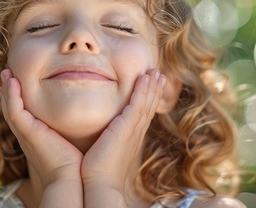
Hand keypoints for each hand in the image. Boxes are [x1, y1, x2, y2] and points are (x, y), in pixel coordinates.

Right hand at [0, 69, 82, 187]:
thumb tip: (86, 117)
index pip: (23, 113)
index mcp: (36, 136)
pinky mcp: (27, 132)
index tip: (17, 81)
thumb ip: (74, 128)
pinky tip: (12, 82)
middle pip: (11, 108)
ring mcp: (25, 133)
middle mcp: (27, 134)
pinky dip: (12, 95)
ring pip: (9, 107)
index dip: (17, 98)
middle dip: (7, 91)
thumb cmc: (77, 164)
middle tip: (5, 73)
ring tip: (5, 72)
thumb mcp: (72, 140)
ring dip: (6, 88)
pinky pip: (14, 110)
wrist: (72, 179)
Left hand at [81, 69, 165, 197]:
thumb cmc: (97, 172)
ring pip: (147, 102)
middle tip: (159, 74)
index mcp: (131, 137)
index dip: (148, 99)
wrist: (99, 184)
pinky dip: (143, 90)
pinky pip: (138, 104)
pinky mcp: (127, 127)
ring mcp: (133, 129)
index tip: (151, 86)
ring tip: (156, 72)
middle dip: (154, 89)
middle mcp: (136, 132)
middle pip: (149, 106)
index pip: (143, 114)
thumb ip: (103, 139)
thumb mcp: (104, 150)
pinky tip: (145, 78)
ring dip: (152, 86)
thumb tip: (96, 134)